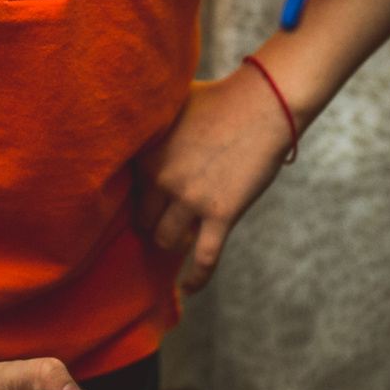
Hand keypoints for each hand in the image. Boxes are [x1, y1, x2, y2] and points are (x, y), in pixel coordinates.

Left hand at [135, 68, 288, 292]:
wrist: (263, 105)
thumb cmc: (217, 100)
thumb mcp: (171, 107)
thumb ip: (149, 125)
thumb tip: (125, 123)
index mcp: (146, 153)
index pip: (127, 192)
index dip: (138, 197)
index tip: (144, 202)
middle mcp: (162, 178)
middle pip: (144, 219)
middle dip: (152, 222)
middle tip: (163, 221)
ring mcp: (191, 199)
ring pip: (166, 240)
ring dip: (171, 242)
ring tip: (179, 238)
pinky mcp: (221, 214)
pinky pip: (203, 258)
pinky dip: (196, 279)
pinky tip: (189, 289)